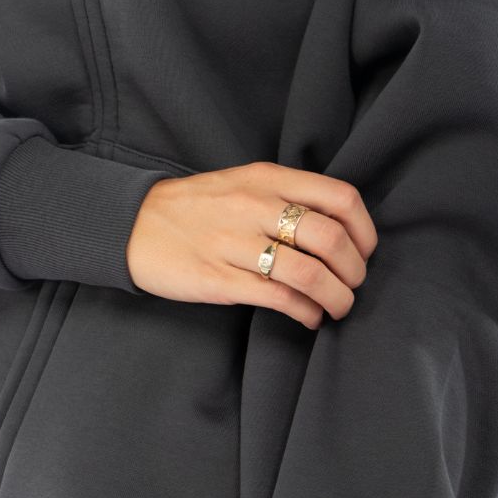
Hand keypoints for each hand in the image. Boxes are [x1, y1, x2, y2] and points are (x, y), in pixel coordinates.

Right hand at [126, 161, 377, 328]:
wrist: (132, 224)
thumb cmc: (198, 208)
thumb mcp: (245, 184)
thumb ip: (289, 198)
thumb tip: (341, 231)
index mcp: (269, 179)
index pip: (341, 199)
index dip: (365, 232)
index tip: (364, 253)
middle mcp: (256, 206)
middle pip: (331, 240)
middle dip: (354, 272)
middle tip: (352, 286)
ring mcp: (236, 243)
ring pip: (309, 274)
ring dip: (336, 298)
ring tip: (336, 308)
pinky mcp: (220, 279)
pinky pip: (279, 298)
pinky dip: (306, 313)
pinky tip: (309, 318)